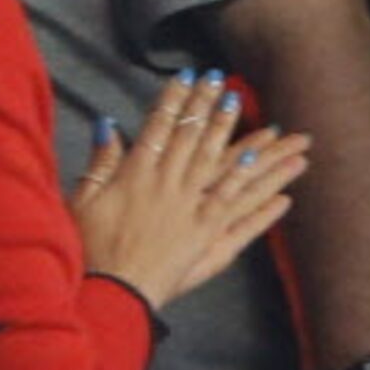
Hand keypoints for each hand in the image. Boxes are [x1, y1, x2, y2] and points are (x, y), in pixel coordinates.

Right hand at [70, 70, 309, 306]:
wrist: (111, 292)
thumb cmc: (89, 247)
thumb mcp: (83, 199)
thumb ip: (101, 162)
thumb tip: (108, 125)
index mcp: (139, 175)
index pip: (163, 127)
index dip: (180, 101)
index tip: (194, 77)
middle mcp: (172, 189)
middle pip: (200, 144)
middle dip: (218, 114)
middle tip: (234, 90)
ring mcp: (195, 216)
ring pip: (233, 179)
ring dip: (261, 157)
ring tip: (286, 139)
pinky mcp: (209, 243)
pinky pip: (243, 222)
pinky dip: (265, 208)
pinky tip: (286, 195)